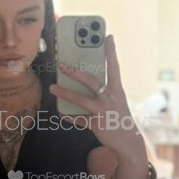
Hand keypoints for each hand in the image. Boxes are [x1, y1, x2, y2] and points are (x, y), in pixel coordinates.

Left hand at [49, 33, 143, 158]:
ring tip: (52, 88)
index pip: (114, 67)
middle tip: (61, 65)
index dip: (111, 52)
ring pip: (82, 100)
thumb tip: (85, 78)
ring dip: (65, 93)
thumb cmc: (119, 116)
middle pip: (92, 81)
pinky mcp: (97, 124)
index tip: (108, 37)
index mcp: (117, 90)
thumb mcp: (116, 100)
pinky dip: (69, 116)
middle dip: (75, 72)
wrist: (127, 141)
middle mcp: (111, 98)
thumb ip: (104, 89)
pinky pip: (79, 119)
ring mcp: (103, 111)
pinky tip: (60, 112)